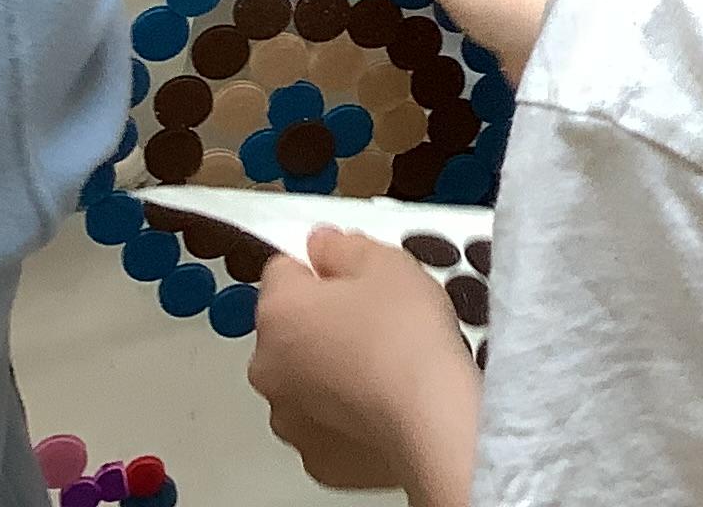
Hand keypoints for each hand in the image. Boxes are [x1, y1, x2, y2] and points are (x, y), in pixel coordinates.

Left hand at [250, 227, 479, 492]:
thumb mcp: (387, 263)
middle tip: (379, 318)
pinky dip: (349, 411)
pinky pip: (326, 422)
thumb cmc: (409, 339)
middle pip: (291, 327)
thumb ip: (343, 246)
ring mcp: (288, 417)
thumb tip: (322, 246)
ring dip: (334, 368)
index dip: (323, 265)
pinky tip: (386, 402)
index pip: (284, 269)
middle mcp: (269, 367)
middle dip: (326, 320)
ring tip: (388, 363)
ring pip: (305, 378)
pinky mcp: (315, 456)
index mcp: (279, 311)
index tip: (356, 272)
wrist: (433, 420)